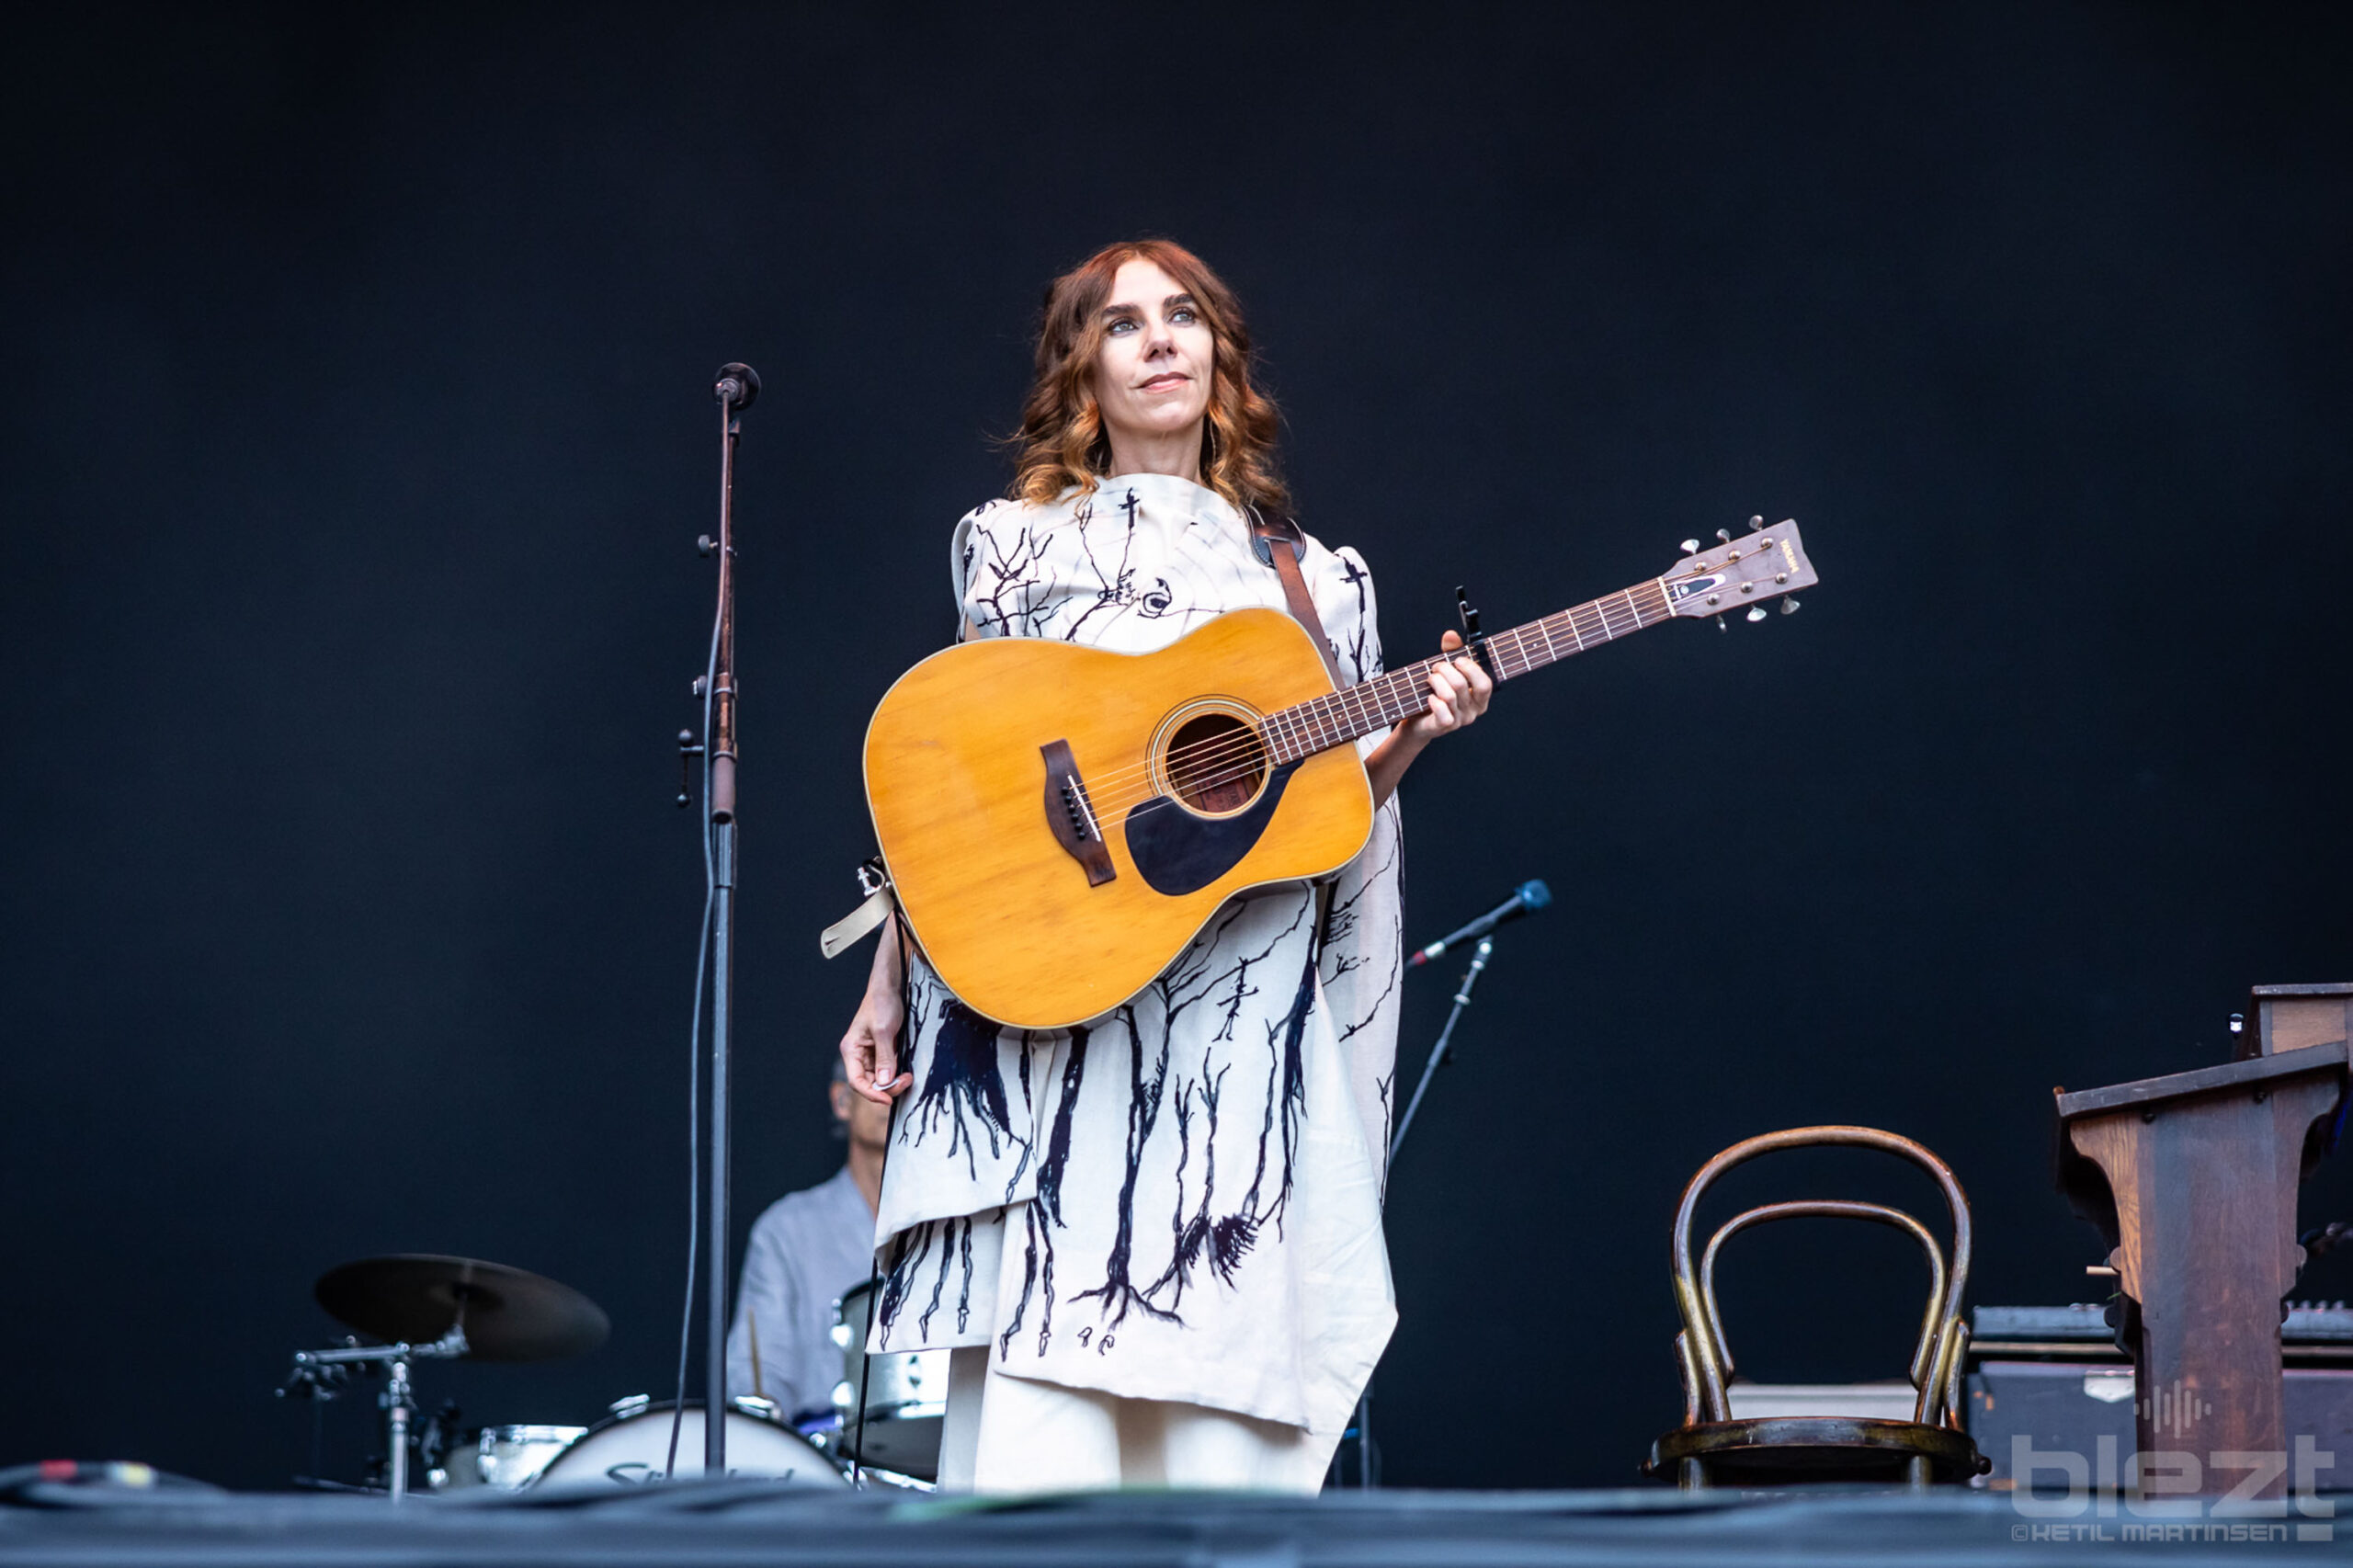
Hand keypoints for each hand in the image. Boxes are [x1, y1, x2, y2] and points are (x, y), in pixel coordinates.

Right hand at [839, 987, 908, 1103]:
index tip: (888, 1100)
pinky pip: (887, 1070)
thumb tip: (884, 1082)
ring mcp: (870, 1054)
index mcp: (851, 1049)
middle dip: (887, 1087)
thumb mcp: (884, 1030)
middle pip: (869, 1083)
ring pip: (879, 1079)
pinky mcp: (882, 1051)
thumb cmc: (882, 1003)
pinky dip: (896, 1074)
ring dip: (893, 1082)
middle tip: (906, 1081)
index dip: (871, 1094)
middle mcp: (858, 1054)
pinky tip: (906, 1072)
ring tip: (909, 1076)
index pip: (856, 1081)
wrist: (890, 987)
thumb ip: (884, 1057)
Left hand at [1400, 629, 1492, 743]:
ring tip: (1430, 678)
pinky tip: (1429, 697)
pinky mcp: (1444, 727)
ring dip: (1436, 681)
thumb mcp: (1447, 671)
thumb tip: (1450, 635)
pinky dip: (1434, 700)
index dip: (1471, 669)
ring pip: (1449, 695)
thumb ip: (1451, 652)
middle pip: (1462, 685)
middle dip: (1446, 670)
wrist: (1419, 721)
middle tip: (1437, 667)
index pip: (1485, 684)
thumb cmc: (1437, 694)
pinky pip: (1442, 711)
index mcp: (1480, 698)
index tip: (1457, 660)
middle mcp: (1473, 711)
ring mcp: (1459, 720)